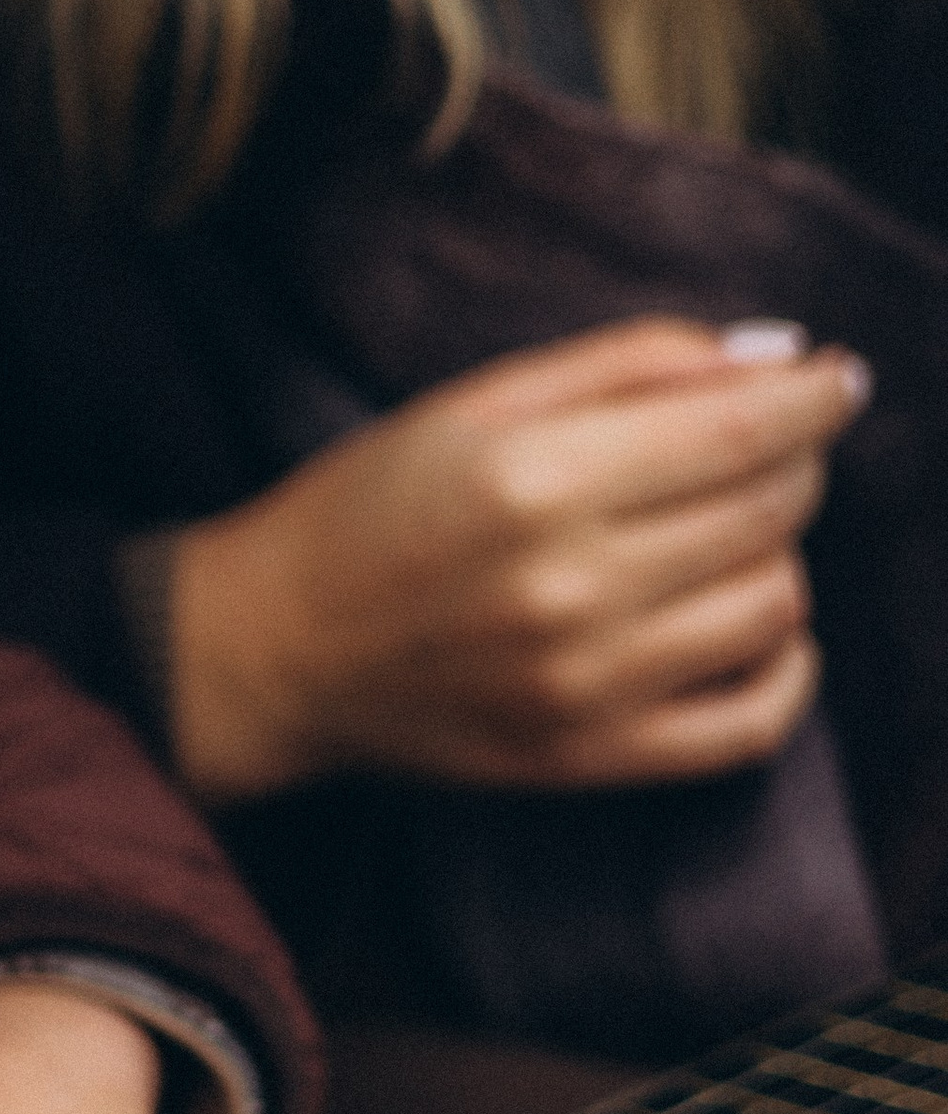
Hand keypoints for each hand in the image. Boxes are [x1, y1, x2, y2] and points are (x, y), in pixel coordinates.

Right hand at [167, 319, 869, 803]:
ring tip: (724, 533)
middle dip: (793, 462)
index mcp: (533, 478)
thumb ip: (627, 364)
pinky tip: (752, 626)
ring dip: (777, 554)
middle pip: (770, 510)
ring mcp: (584, 685)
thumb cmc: (370, 507)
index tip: (837, 378)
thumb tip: (776, 354)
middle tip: (760, 445)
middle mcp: (567, 586)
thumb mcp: (475, 401)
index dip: (814, 396)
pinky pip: (754, 723)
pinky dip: (787, 667)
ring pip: (775, 605)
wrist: (275, 649)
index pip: (739, 430)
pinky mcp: (589, 758)